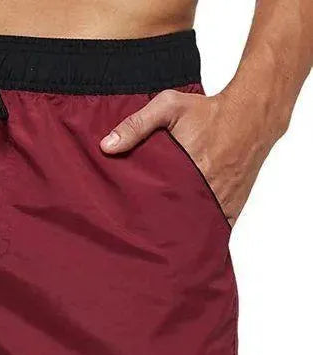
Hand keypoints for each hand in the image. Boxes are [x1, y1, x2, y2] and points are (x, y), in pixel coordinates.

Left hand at [100, 88, 279, 226]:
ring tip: (158, 240)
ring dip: (177, 234)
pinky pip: (213, 229)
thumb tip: (106, 146)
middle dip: (156, 228)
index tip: (126, 221)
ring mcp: (221, 202)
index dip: (140, 214)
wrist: (252, 114)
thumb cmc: (209, 111)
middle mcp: (206, 191)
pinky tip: (184, 239)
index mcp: (188, 171)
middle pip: (174, 221)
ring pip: (193, 229)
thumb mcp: (169, 107)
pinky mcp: (231, 207)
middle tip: (138, 235)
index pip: (156, 203)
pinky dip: (199, 234)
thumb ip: (136, 125)